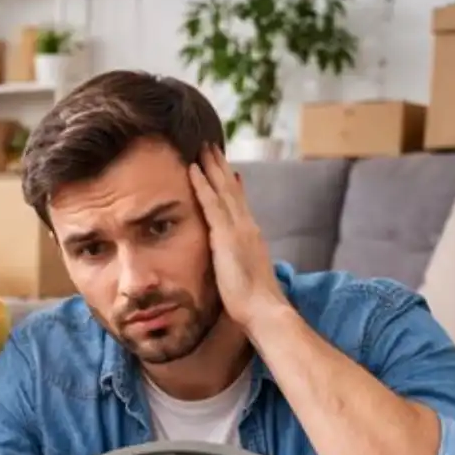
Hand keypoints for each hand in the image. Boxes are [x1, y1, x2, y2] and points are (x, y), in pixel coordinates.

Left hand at [188, 143, 292, 331]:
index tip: (225, 169)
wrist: (263, 309)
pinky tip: (191, 169)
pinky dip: (202, 184)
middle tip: (211, 146)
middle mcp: (246, 226)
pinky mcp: (226, 235)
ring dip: (211, 166)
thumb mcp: (245, 275)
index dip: (231, 184)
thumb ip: (239, 263)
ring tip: (202, 147)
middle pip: (232, 189)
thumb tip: (236, 261)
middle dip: (221, 167)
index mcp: (250, 235)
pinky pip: (211, 203)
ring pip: (223, 189)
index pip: (239, 203)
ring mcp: (237, 228)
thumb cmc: (253, 302)